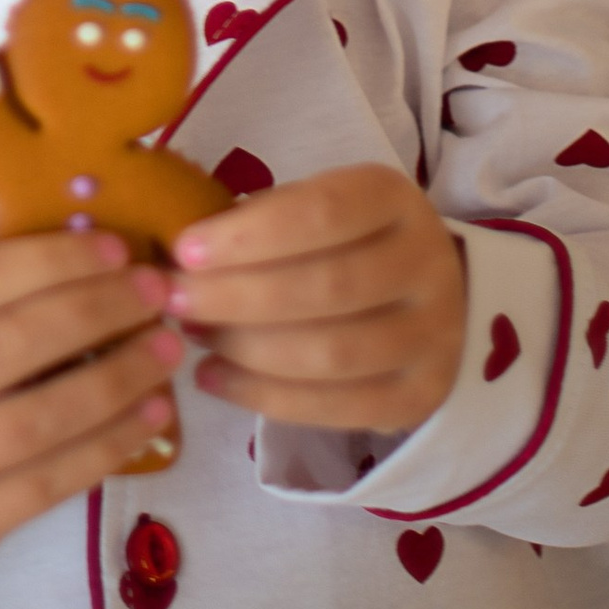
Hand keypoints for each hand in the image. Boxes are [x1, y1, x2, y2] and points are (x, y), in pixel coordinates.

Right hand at [0, 230, 180, 608]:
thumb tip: (71, 263)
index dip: (49, 261)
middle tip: (157, 291)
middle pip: (13, 346)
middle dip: (97, 311)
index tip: (113, 246)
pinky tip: (148, 418)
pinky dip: (107, 447)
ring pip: (41, 419)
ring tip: (165, 351)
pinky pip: (49, 482)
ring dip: (117, 380)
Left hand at [165, 166, 465, 434]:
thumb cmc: (340, 240)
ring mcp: (433, 335)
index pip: (322, 213)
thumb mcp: (309, 205)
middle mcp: (426, 264)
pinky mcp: (421, 396)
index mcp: (394, 199)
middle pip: (326, 288)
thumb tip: (182, 255)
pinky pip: (340, 409)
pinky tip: (214, 379)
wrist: (425, 294)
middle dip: (236, 298)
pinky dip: (265, 399)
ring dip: (246, 350)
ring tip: (193, 337)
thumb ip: (259, 222)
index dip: (248, 236)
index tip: (184, 251)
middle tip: (175, 302)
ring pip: (332, 354)